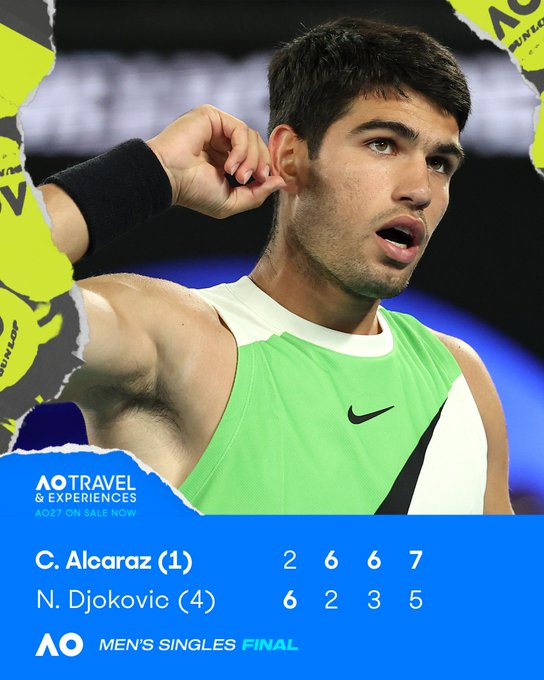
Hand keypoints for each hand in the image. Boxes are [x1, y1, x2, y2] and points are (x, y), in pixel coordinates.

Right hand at [146, 105, 285, 217]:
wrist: (169, 178)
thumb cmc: (193, 192)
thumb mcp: (232, 202)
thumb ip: (257, 194)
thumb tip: (281, 182)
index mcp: (224, 160)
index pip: (256, 157)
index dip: (266, 168)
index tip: (266, 181)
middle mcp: (221, 141)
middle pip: (257, 144)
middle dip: (261, 164)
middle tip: (252, 180)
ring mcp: (216, 127)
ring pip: (251, 136)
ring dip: (251, 160)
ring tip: (237, 176)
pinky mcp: (212, 116)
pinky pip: (241, 129)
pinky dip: (241, 150)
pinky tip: (229, 166)